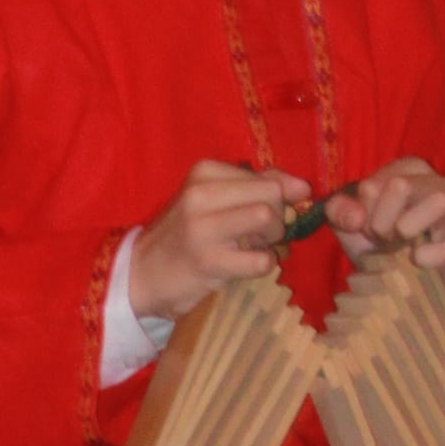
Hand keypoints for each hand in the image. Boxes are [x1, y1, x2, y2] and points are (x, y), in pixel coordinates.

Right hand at [129, 158, 314, 322]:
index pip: (267, 176)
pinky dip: (263, 264)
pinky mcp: (208, 262)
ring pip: (266, 218)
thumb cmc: (183, 235)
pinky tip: (245, 266)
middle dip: (278, 217)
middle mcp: (201, 194)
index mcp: (204, 172)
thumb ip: (253, 187)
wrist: (142, 273)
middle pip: (271, 194)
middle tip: (263, 235)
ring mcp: (203, 228)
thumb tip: (302, 188)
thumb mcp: (211, 199)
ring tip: (255, 248)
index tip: (274, 213)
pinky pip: (260, 259)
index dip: (283, 196)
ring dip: (272, 239)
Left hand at [324, 153, 444, 270]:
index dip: (362, 211)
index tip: (366, 224)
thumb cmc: (377, 241)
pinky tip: (415, 261)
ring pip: (437, 202)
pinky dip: (424, 258)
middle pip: (401, 186)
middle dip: (380, 220)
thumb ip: (339, 210)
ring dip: (405, 231)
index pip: (373, 183)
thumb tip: (355, 217)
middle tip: (382, 237)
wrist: (398, 282)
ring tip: (399, 246)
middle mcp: (436, 183)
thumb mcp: (350, 223)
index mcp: (409, 169)